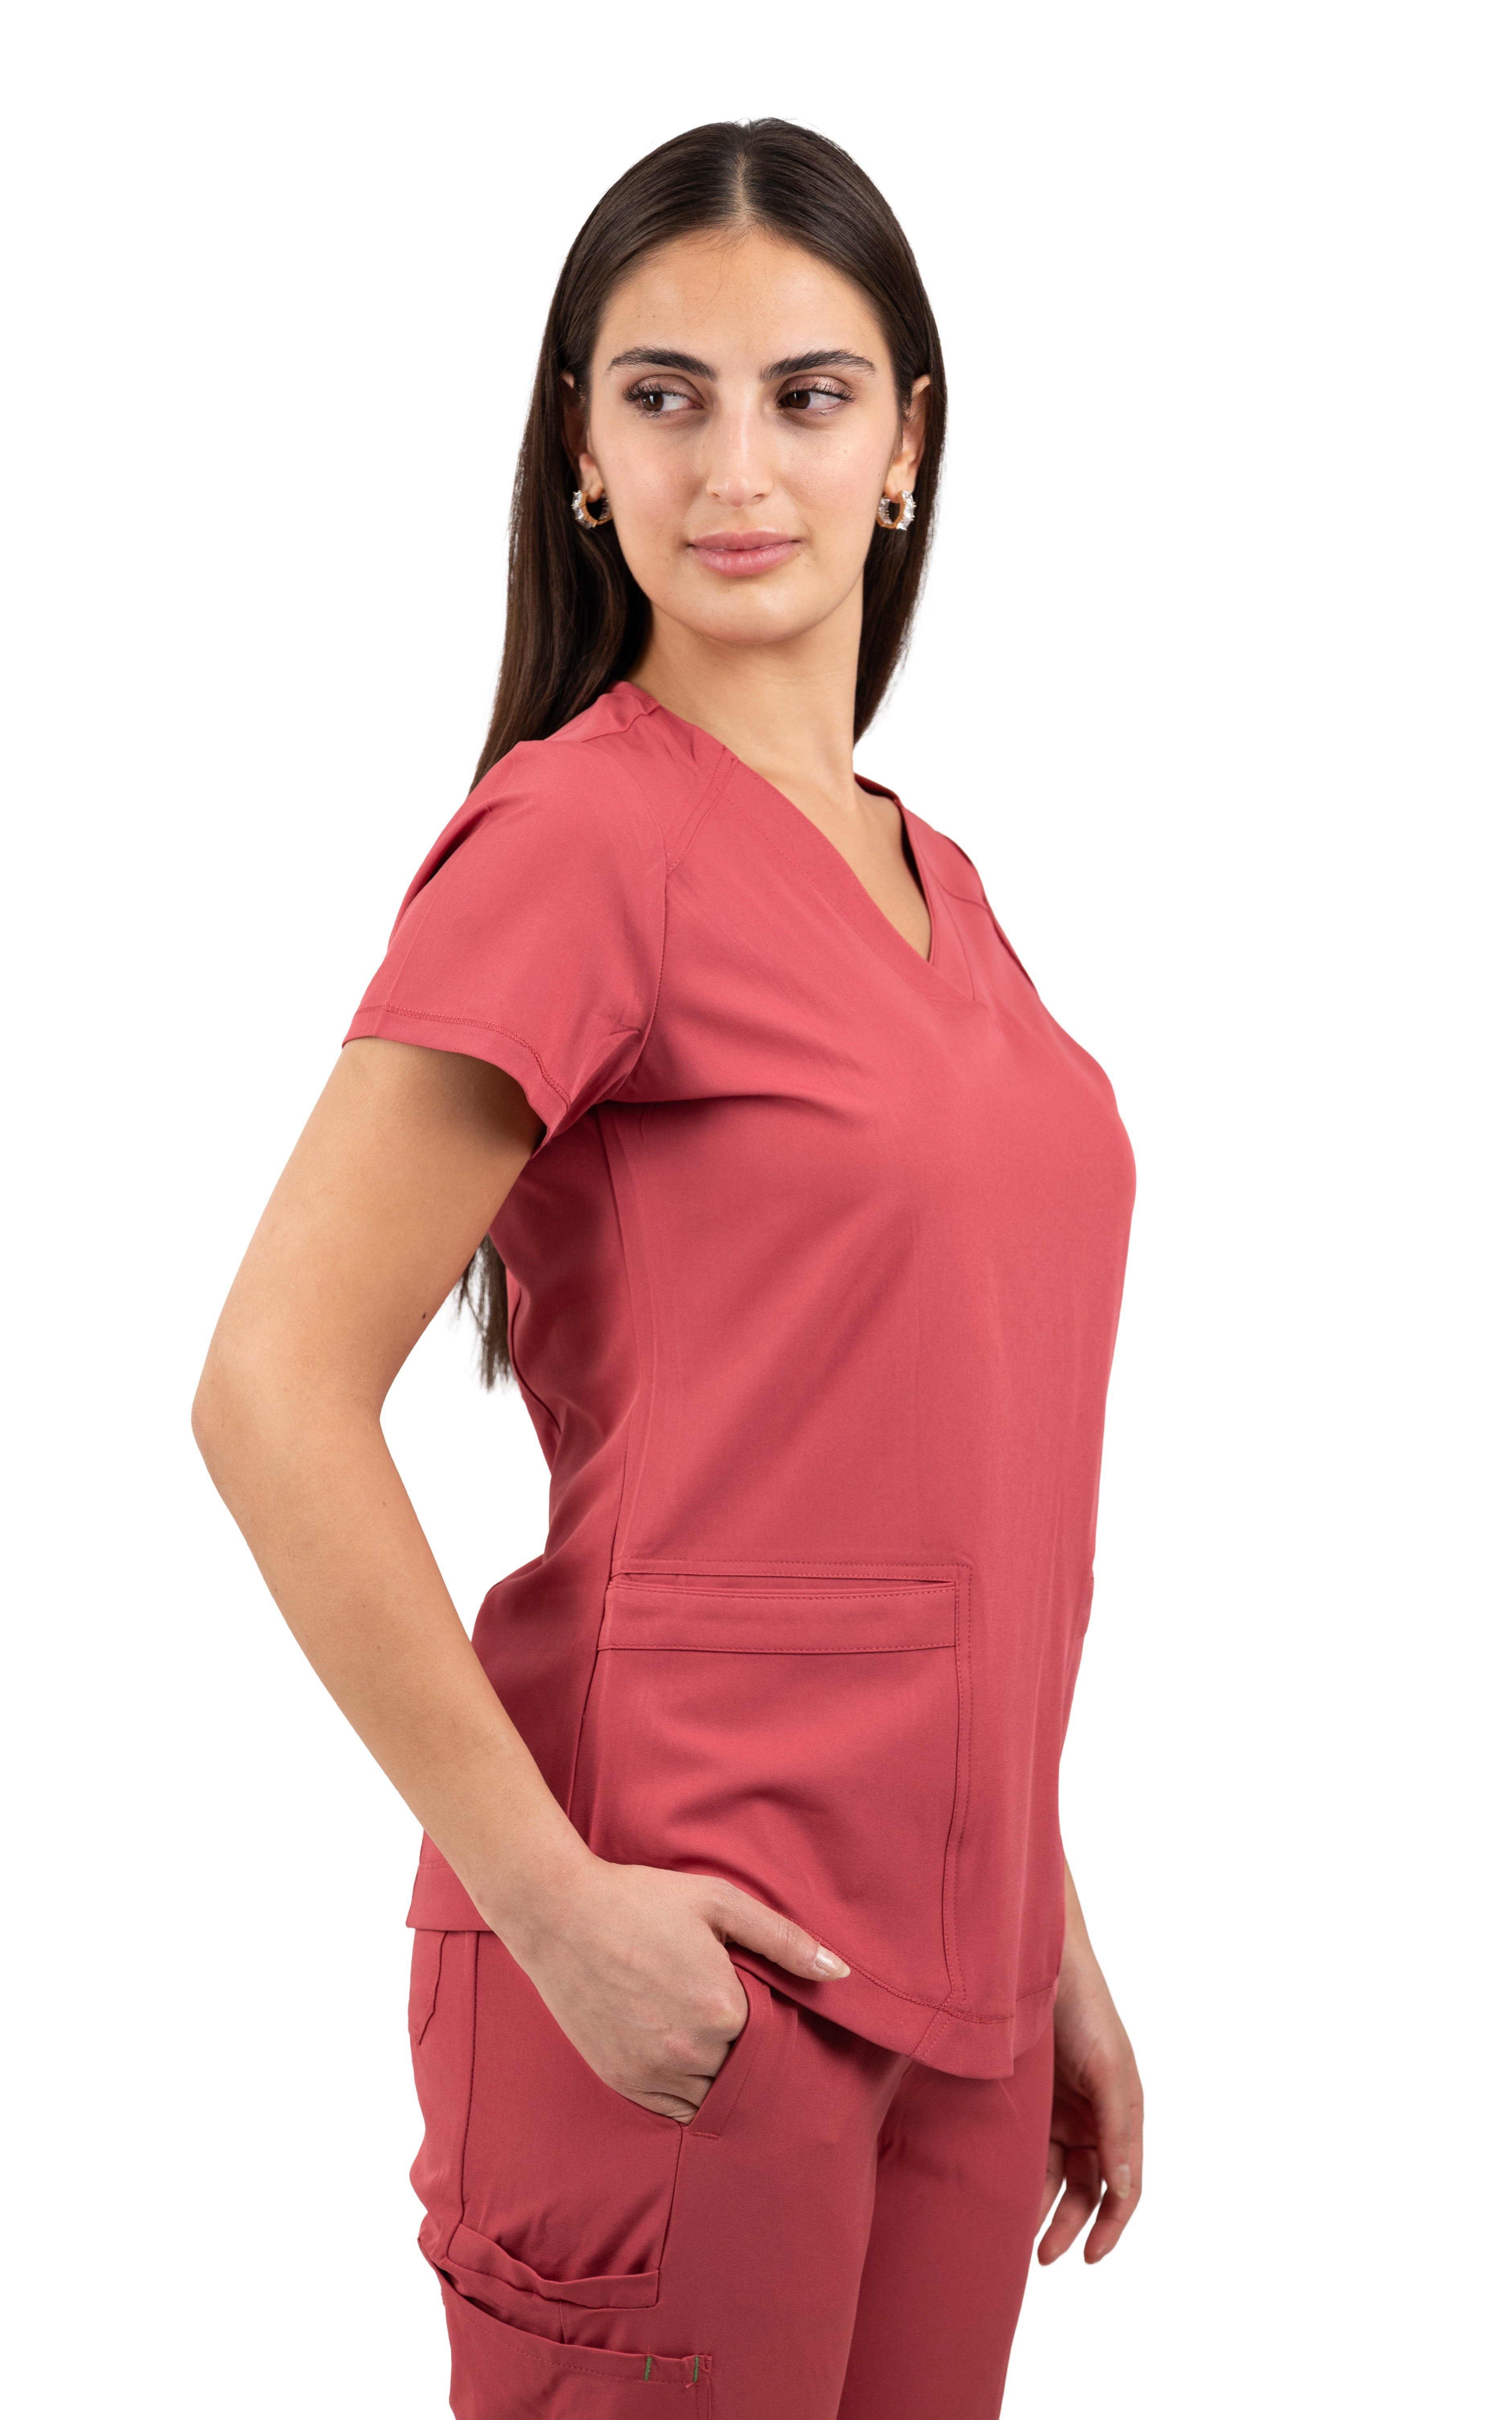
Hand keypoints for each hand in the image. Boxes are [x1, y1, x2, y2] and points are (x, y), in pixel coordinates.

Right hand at [495, 1853, 849, 2123]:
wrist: (560, 1914)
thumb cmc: (642, 1901)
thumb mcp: (719, 1902)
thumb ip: (784, 1940)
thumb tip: (840, 1973)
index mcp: (723, 2009)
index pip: (775, 2040)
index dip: (774, 2024)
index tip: (763, 2005)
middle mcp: (691, 2051)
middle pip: (746, 2071)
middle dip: (749, 2052)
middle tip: (735, 2019)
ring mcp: (653, 2073)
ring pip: (713, 2096)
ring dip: (720, 2074)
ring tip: (707, 2033)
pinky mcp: (623, 2082)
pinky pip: (675, 2106)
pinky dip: (687, 2088)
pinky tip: (681, 2050)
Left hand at [1038, 1870, 1143, 2262]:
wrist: (1034, 1963)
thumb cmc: (1084, 2009)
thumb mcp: (1110, 2070)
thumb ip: (1118, 2131)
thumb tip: (1125, 2191)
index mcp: (1123, 2113)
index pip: (1123, 2185)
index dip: (1111, 2226)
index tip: (1089, 2258)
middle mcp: (1094, 2117)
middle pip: (1087, 2188)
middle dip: (1070, 2226)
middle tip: (1044, 2256)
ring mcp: (1060, 2109)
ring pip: (1055, 2175)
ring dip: (1042, 2207)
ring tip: (1018, 2237)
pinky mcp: (1029, 2100)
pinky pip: (1029, 2149)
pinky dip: (1022, 2175)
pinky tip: (1004, 2193)